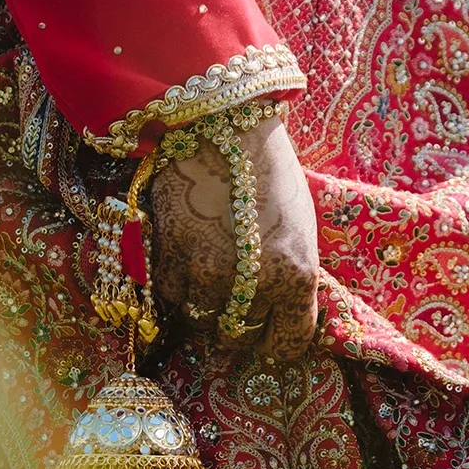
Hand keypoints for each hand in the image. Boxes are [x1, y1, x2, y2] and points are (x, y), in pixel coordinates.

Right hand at [149, 116, 319, 360]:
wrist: (221, 124)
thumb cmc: (269, 171)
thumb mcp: (300, 229)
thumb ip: (289, 278)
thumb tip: (275, 315)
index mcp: (296, 276)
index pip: (286, 344)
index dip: (276, 338)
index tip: (270, 326)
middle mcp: (252, 284)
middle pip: (239, 338)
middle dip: (240, 323)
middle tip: (238, 298)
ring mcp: (206, 274)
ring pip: (202, 322)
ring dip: (206, 306)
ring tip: (211, 275)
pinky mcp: (169, 259)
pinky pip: (173, 296)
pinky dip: (180, 285)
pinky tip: (189, 256)